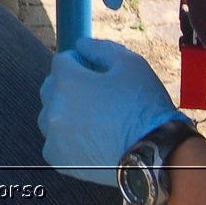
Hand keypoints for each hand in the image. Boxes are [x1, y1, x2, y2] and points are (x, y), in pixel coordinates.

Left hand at [38, 37, 189, 185]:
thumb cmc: (145, 107)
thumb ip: (100, 48)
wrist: (155, 156)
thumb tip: (80, 45)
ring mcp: (54, 135)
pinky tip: (89, 138)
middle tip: (97, 97)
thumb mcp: (131, 63)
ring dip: (65, 112)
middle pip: (52, 86)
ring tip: (94, 119)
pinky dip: (66, 138)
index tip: (98, 75)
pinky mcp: (58, 158)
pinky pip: (54, 140)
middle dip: (70, 86)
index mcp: (68, 81)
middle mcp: (54, 107)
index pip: (62, 60)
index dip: (81, 64)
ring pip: (50, 114)